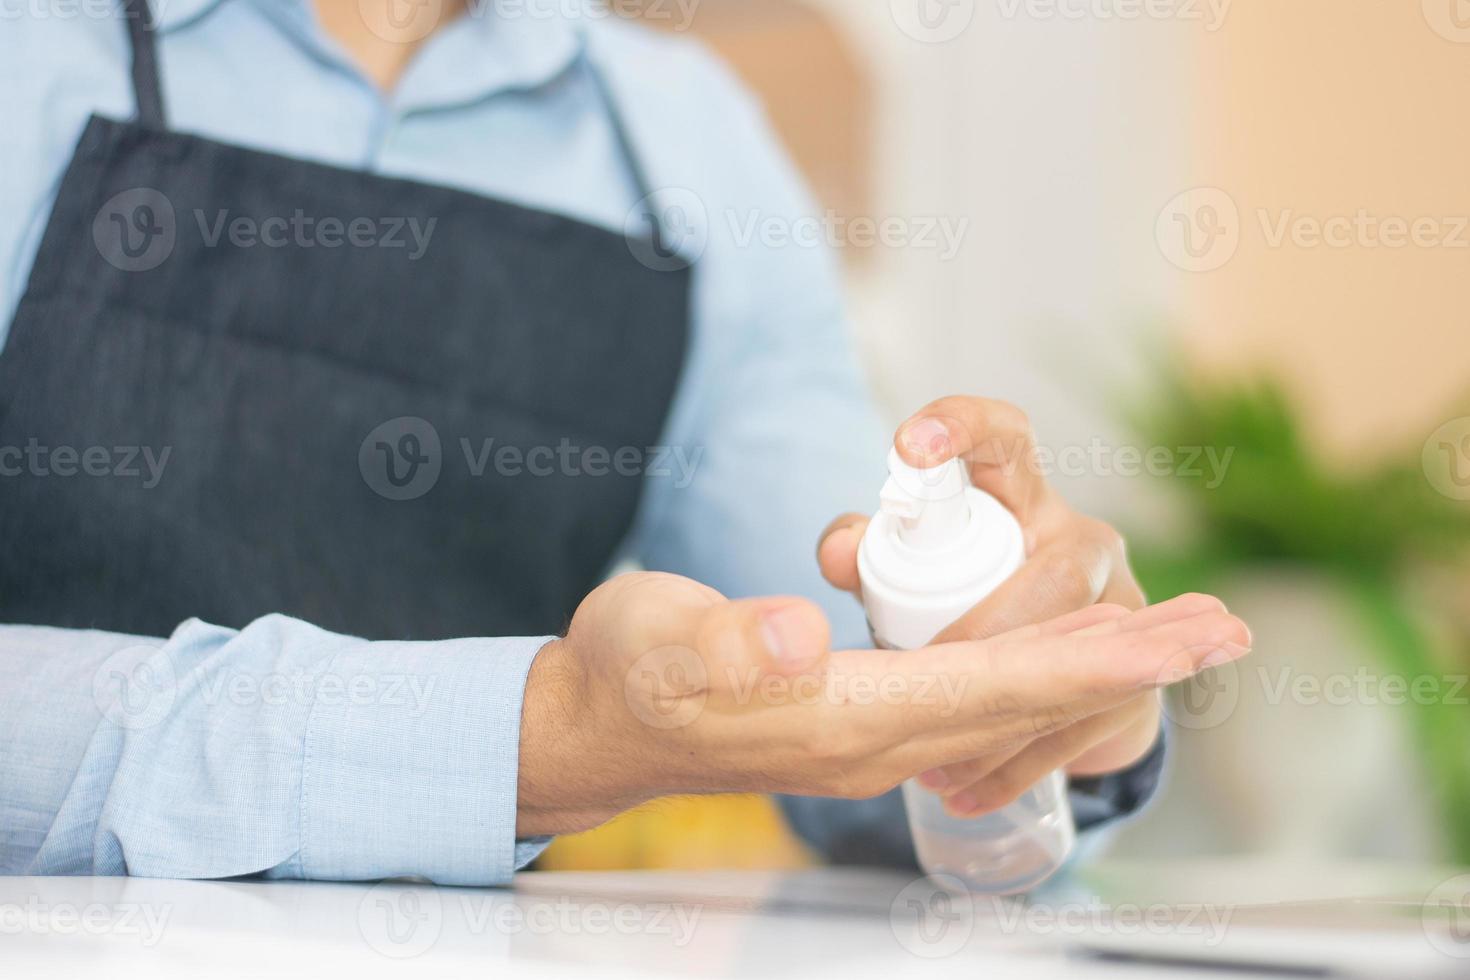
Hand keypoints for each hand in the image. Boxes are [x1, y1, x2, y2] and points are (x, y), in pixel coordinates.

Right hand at [515, 571, 1248, 836]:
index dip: (1087, 660)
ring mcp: (874, 735)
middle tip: (1225, 630)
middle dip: (1128, 665)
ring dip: (1100, 670)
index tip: (1178, 638)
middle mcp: (875, 739)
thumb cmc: (627, 673)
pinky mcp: (864, 717)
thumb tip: (804, 641)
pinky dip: (1044, 674)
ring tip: (1181, 639)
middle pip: (1026, 699)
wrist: (600, 721)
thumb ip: (727, 645)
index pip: (991, 687)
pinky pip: (979, 699)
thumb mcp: (657, 644)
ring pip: (1013, 701)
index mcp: (840, 720)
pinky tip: (1070, 660)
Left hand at [817, 396, 1233, 817]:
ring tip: (932, 761)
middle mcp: (1079, 538)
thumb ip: (862, 552)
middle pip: (1057, 574)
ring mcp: (1123, 605)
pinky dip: (1019, 762)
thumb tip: (843, 551)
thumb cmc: (953, 601)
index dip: (963, 429)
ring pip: (1082, 653)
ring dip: (1007, 714)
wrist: (1041, 672)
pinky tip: (963, 792)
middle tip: (925, 672)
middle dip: (993, 630)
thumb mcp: (901, 572)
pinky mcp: (1138, 675)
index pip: (1002, 437)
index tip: (912, 448)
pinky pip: (1087, 719)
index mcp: (1016, 494)